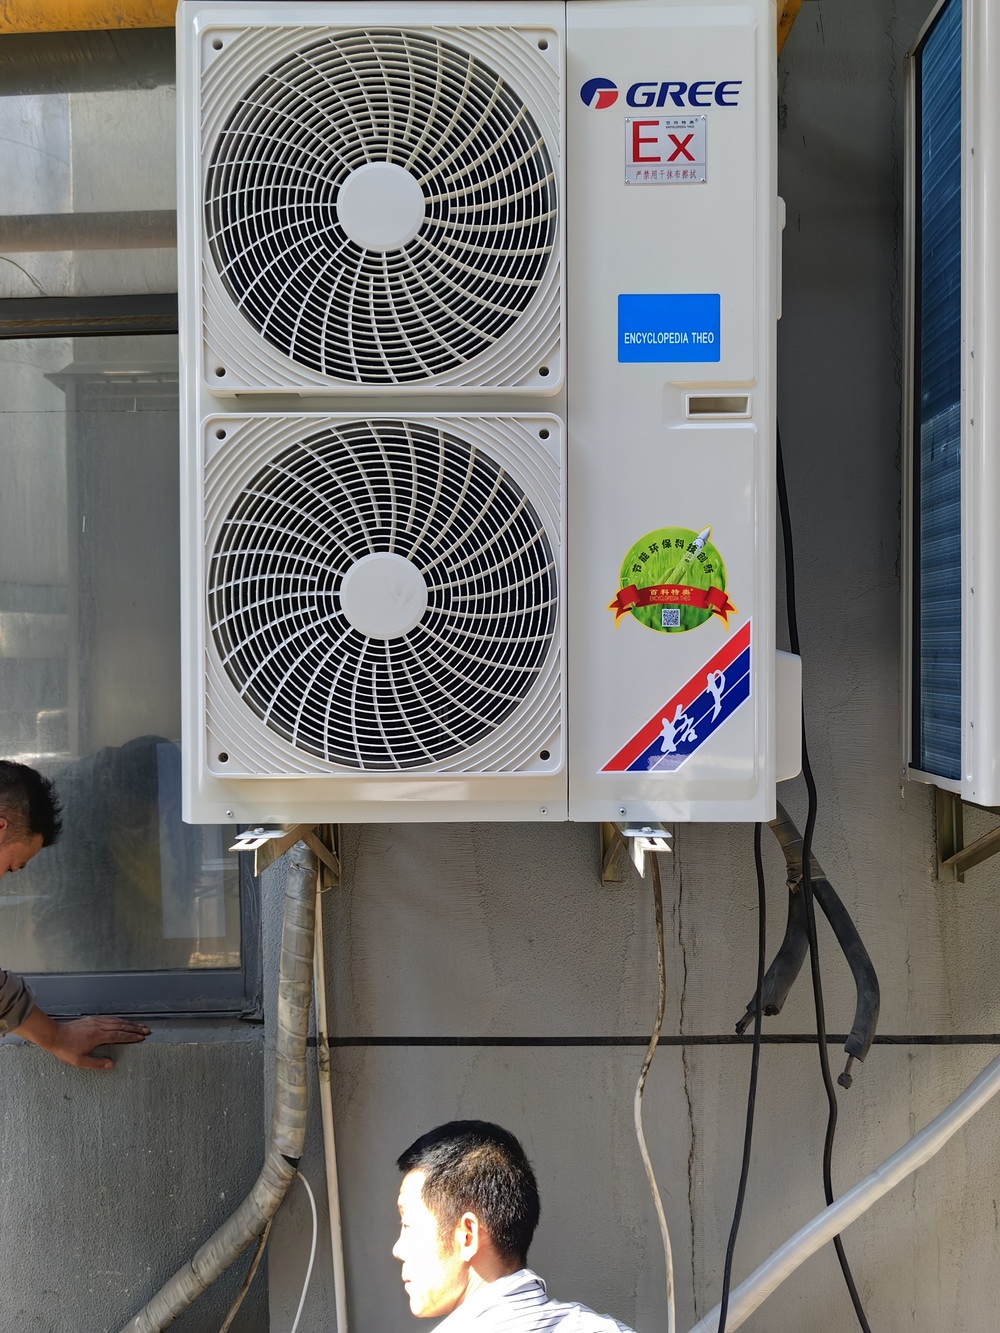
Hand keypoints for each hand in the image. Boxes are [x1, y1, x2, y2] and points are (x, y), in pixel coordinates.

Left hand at [14, 1008, 149, 1069]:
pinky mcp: (92, 1019)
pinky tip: (123, 1021)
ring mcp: (96, 1021)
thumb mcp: (79, 1061)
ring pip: (117, 1021)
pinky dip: (119, 1020)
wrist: (54, 1035)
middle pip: (121, 1026)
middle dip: (135, 1028)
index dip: (131, 1036)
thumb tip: (111, 1064)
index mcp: (98, 1036)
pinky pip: (110, 1018)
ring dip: (129, 1023)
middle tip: (146, 1030)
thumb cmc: (65, 1049)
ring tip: (139, 1025)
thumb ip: (96, 1063)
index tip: (141, 1037)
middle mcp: (99, 1026)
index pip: (119, 1035)